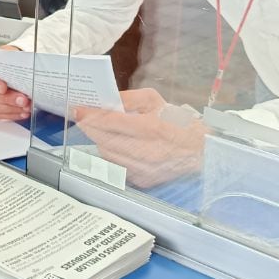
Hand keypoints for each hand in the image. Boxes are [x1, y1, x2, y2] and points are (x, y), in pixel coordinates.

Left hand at [73, 87, 204, 187]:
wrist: (200, 151)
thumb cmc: (177, 122)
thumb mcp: (156, 101)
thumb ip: (128, 98)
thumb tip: (105, 100)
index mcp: (152, 128)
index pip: (112, 122)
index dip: (91, 114)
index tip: (78, 108)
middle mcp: (147, 152)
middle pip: (105, 139)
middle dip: (90, 127)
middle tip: (81, 117)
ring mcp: (144, 170)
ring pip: (107, 154)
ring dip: (99, 140)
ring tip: (96, 129)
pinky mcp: (142, 181)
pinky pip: (116, 166)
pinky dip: (110, 154)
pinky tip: (113, 144)